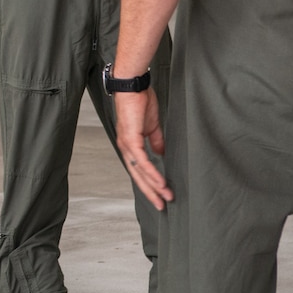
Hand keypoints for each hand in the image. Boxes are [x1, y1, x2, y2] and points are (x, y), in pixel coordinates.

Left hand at [114, 89, 171, 209]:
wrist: (133, 87)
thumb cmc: (141, 102)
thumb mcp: (151, 126)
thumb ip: (156, 141)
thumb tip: (161, 154)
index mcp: (130, 145)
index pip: (138, 170)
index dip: (148, 184)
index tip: (160, 196)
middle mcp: (126, 147)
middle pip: (137, 176)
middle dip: (150, 192)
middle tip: (162, 205)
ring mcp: (127, 144)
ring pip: (140, 171)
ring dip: (154, 185)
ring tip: (166, 197)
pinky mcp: (130, 138)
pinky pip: (141, 160)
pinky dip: (151, 172)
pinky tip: (160, 182)